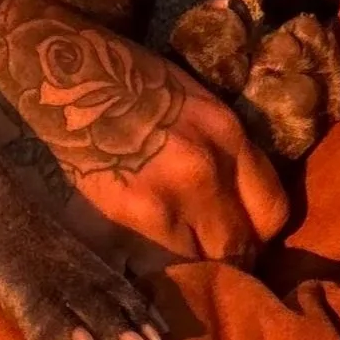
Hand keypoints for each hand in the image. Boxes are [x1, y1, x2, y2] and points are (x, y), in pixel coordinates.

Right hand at [0, 0, 288, 267]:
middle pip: (242, 246)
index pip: (274, 211)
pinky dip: (155, 270)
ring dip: (192, 269)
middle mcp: (210, 168)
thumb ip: (220, 151)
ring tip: (173, 266)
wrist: (65, 70)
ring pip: (205, 264)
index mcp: (229, 134)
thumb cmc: (123, 79)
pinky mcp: (133, 215)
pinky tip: (141, 263)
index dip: (258, 232)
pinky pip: (160, 264)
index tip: (240, 237)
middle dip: (228, 259)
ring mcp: (173, 195)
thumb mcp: (194, 105)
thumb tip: (231, 200)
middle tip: (207, 261)